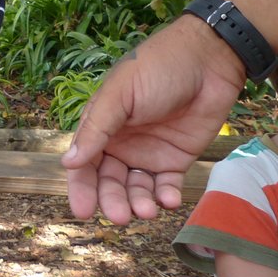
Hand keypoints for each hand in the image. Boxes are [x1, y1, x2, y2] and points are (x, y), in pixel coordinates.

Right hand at [60, 18, 245, 222]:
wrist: (209, 59)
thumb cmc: (158, 68)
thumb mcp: (121, 95)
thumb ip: (97, 129)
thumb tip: (68, 163)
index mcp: (102, 126)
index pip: (84, 165)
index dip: (82, 188)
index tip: (84, 211)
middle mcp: (121, 144)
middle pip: (110, 182)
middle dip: (113, 201)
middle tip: (121, 217)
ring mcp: (149, 153)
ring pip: (136, 189)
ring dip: (139, 203)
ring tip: (147, 211)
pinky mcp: (177, 159)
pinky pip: (166, 186)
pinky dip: (165, 197)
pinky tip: (169, 201)